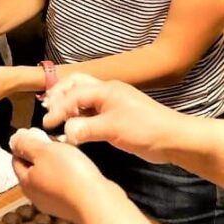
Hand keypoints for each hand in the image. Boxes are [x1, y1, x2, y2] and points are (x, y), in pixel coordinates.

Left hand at [9, 128, 111, 223]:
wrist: (100, 204)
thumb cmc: (70, 174)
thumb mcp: (43, 151)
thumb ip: (26, 144)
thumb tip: (13, 140)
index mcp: (26, 183)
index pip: (16, 159)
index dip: (24, 143)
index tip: (37, 132)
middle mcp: (37, 196)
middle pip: (33, 168)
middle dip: (42, 152)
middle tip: (55, 140)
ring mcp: (56, 204)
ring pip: (51, 176)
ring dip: (57, 162)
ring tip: (69, 151)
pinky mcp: (74, 206)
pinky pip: (66, 185)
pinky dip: (70, 174)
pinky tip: (80, 167)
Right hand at [42, 75, 178, 163]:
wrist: (175, 139)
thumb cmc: (145, 130)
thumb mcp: (113, 129)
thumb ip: (85, 129)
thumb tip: (63, 132)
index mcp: (105, 89)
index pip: (72, 95)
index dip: (57, 109)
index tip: (47, 125)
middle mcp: (106, 91)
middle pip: (74, 84)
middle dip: (58, 95)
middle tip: (48, 110)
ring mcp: (111, 102)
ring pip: (82, 96)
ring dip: (68, 104)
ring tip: (57, 117)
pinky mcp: (115, 115)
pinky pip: (90, 110)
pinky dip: (78, 115)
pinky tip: (74, 127)